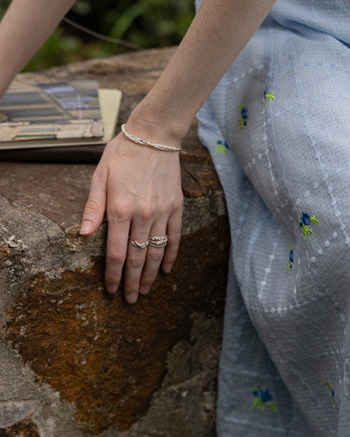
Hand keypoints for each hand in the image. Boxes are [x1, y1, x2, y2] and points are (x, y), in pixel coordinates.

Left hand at [80, 132, 182, 302]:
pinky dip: (171, 255)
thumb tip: (85, 234)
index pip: (117, 252)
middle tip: (132, 299)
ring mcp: (162, 213)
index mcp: (119, 209)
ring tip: (147, 290)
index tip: (112, 289)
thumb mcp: (99, 177)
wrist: (154, 137)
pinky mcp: (176, 208)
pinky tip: (167, 269)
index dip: (114, 274)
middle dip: (134, 281)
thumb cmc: (122, 155)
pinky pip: (175, 238)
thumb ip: (93, 208)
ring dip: (152, 274)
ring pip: (157, 251)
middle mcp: (142, 215)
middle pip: (138, 257)